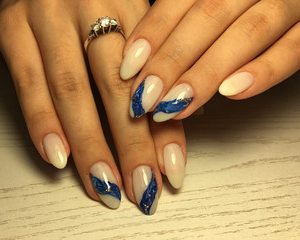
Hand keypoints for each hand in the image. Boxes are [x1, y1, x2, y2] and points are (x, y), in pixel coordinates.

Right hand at [0, 0, 186, 214]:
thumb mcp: (131, 18)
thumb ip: (155, 62)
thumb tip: (187, 111)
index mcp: (128, 4)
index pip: (153, 76)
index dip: (164, 127)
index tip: (170, 168)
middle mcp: (89, 8)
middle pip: (114, 86)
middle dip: (130, 144)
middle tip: (141, 185)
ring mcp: (48, 19)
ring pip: (71, 90)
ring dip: (90, 145)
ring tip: (104, 184)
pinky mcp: (13, 28)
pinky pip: (27, 82)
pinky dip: (42, 123)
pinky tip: (59, 157)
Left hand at [120, 0, 299, 121]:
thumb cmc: (242, 4)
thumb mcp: (215, 2)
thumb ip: (187, 19)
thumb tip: (145, 60)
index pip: (181, 0)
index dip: (152, 34)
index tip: (128, 68)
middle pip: (208, 18)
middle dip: (172, 61)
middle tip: (145, 98)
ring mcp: (289, 1)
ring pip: (247, 34)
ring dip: (206, 73)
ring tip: (175, 105)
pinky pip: (294, 48)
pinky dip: (265, 71)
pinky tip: (232, 93)